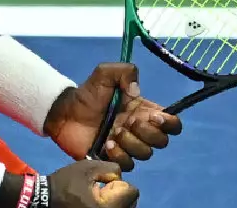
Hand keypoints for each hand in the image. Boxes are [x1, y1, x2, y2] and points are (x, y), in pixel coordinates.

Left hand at [43, 63, 181, 170]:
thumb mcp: (105, 73)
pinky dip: (119, 155)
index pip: (171, 123)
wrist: (65, 112)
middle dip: (148, 133)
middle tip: (129, 122)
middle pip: (161, 141)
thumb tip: (137, 92)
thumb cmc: (87, 94)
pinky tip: (106, 144)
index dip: (169, 123)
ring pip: (146, 154)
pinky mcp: (114, 159)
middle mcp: (139, 130)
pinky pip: (128, 165)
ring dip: (131, 143)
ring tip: (113, 133)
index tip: (153, 117)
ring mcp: (128, 146)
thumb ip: (125, 72)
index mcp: (143, 111)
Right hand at [47, 160, 138, 207]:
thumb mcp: (88, 167)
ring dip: (118, 201)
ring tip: (99, 197)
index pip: (132, 191)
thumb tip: (120, 179)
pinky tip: (97, 203)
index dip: (119, 182)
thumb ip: (111, 169)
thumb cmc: (67, 182)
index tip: (104, 183)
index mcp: (107, 205)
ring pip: (126, 207)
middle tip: (101, 190)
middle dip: (121, 193)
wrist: (47, 199)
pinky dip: (111, 205)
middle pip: (132, 202)